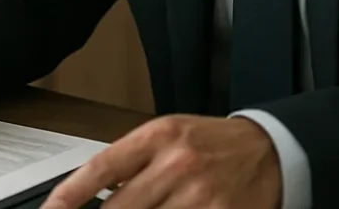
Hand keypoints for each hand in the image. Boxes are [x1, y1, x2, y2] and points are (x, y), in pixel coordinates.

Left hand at [40, 115, 281, 208]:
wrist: (270, 150)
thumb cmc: (210, 143)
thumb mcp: (166, 137)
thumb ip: (130, 163)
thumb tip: (93, 195)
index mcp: (155, 138)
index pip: (100, 170)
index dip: (68, 196)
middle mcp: (175, 165)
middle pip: (119, 208)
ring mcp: (200, 197)